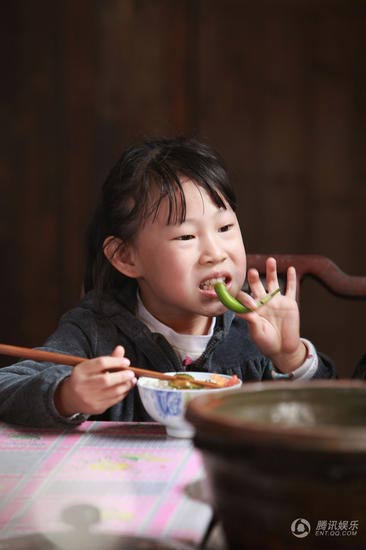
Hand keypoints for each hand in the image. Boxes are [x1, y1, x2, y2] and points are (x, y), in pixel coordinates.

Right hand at [54, 345, 136, 415]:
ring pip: (112, 392)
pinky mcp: (95, 407)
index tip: (127, 362)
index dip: (116, 361)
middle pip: (106, 380)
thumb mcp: (92, 367)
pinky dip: (122, 394)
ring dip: (126, 386)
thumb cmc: (85, 378)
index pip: (101, 363)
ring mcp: (88, 398)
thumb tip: (120, 349)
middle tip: (131, 373)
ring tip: (132, 380)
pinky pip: (113, 400)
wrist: (71, 398)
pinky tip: (126, 389)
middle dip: (122, 376)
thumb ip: (108, 359)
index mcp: (81, 370)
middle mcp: (82, 385)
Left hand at [237, 257, 306, 372]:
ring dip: (272, 271)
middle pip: (257, 286)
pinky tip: (291, 269)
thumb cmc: (266, 342)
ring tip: (270, 260)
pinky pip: (290, 289)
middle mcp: (263, 302)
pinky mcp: (290, 303)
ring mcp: (277, 301)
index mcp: (253, 308)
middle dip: (254, 278)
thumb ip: (250, 320)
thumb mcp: (257, 332)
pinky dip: (291, 279)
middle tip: (252, 271)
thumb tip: (238, 311)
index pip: (245, 298)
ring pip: (273, 283)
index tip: (249, 304)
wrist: (283, 349)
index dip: (245, 298)